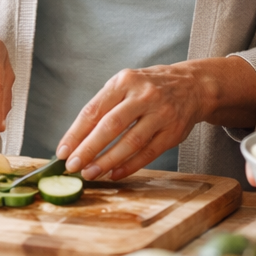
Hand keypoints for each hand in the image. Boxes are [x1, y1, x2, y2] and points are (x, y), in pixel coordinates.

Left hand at [58, 58, 255, 181]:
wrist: (192, 85)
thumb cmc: (149, 87)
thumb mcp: (125, 85)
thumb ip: (103, 107)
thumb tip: (76, 139)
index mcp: (124, 81)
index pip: (94, 110)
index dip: (76, 133)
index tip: (63, 151)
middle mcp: (143, 95)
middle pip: (111, 126)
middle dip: (88, 149)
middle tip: (72, 166)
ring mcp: (161, 114)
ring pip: (130, 142)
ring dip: (107, 161)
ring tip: (90, 173)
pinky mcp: (173, 132)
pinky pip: (148, 153)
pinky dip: (129, 166)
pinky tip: (114, 174)